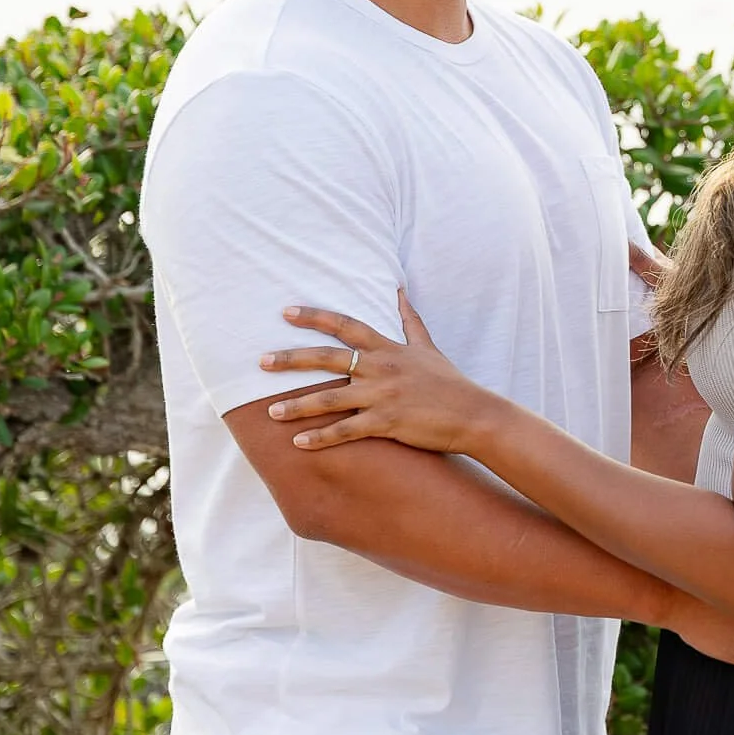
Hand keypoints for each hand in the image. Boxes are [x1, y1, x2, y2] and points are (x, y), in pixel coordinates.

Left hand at [261, 293, 498, 457]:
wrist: (473, 414)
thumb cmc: (449, 381)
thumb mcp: (428, 346)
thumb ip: (409, 319)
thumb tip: (399, 290)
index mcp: (388, 348)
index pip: (345, 325)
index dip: (314, 317)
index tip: (286, 312)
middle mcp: (381, 368)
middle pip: (327, 358)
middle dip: (291, 360)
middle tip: (260, 362)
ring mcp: (382, 396)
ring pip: (330, 398)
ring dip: (297, 406)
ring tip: (270, 413)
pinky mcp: (387, 423)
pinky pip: (346, 431)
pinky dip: (321, 438)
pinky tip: (299, 444)